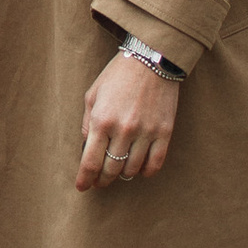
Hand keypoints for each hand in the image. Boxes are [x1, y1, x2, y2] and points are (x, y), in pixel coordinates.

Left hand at [77, 49, 179, 192]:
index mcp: (101, 120)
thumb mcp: (93, 95)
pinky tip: (139, 168)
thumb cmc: (118, 76)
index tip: (82, 187)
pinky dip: (145, 171)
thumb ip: (86, 123)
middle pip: (111, 169)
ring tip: (119, 170)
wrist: (152, 60)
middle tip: (100, 182)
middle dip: (102, 180)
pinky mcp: (164, 132)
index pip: (90, 161)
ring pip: (132, 169)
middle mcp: (123, 129)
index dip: (85, 179)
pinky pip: (155, 164)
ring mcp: (146, 132)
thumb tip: (85, 148)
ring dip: (123, 174)